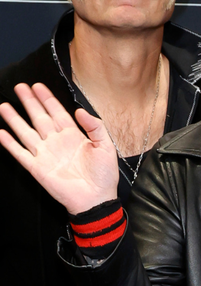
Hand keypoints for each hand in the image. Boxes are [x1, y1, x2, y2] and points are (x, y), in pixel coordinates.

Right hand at [0, 82, 118, 214]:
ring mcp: (45, 154)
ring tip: (5, 106)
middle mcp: (57, 142)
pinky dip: (9, 143)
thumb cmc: (104, 175)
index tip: (38, 86)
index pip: (57, 112)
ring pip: (26, 132)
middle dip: (30, 102)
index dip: (48, 99)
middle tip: (20, 87)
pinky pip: (20, 153)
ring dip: (15, 119)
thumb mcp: (106, 147)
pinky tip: (1, 132)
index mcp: (74, 136)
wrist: (96, 199)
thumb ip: (95, 127)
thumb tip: (80, 110)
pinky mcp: (37, 168)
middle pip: (39, 118)